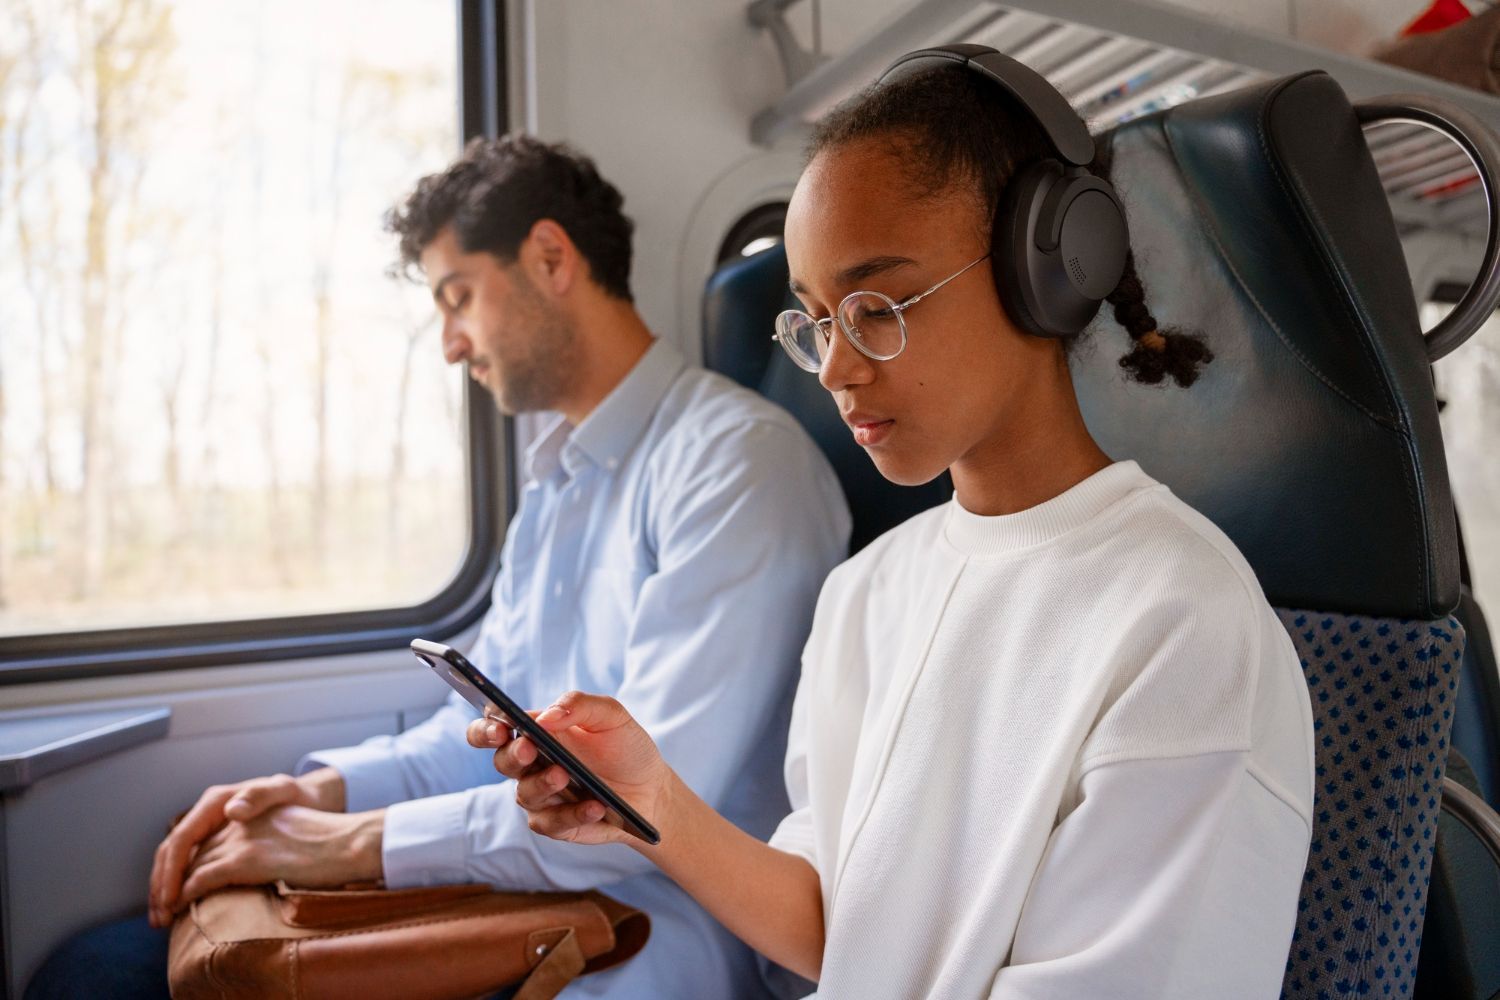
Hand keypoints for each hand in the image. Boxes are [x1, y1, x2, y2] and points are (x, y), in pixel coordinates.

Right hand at [148, 769, 344, 926]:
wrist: (306, 798)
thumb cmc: (295, 796)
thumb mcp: (282, 790)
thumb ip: (260, 796)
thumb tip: (232, 811)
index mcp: (214, 803)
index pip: (181, 839)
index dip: (172, 871)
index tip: (170, 900)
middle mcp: (204, 816)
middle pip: (169, 853)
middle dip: (160, 887)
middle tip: (160, 920)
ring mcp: (207, 831)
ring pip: (173, 863)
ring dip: (163, 892)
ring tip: (162, 922)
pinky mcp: (213, 844)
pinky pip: (188, 868)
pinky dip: (178, 889)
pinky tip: (178, 911)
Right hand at [466, 692, 673, 846]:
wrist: (651, 788)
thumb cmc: (625, 747)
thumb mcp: (611, 715)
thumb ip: (578, 705)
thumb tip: (546, 717)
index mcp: (536, 732)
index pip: (494, 728)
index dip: (486, 729)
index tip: (499, 728)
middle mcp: (531, 764)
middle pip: (502, 761)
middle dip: (513, 755)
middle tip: (530, 749)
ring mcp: (541, 796)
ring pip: (525, 793)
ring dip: (543, 784)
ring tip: (565, 775)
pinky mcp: (556, 823)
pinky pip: (553, 822)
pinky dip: (574, 814)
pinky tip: (595, 806)